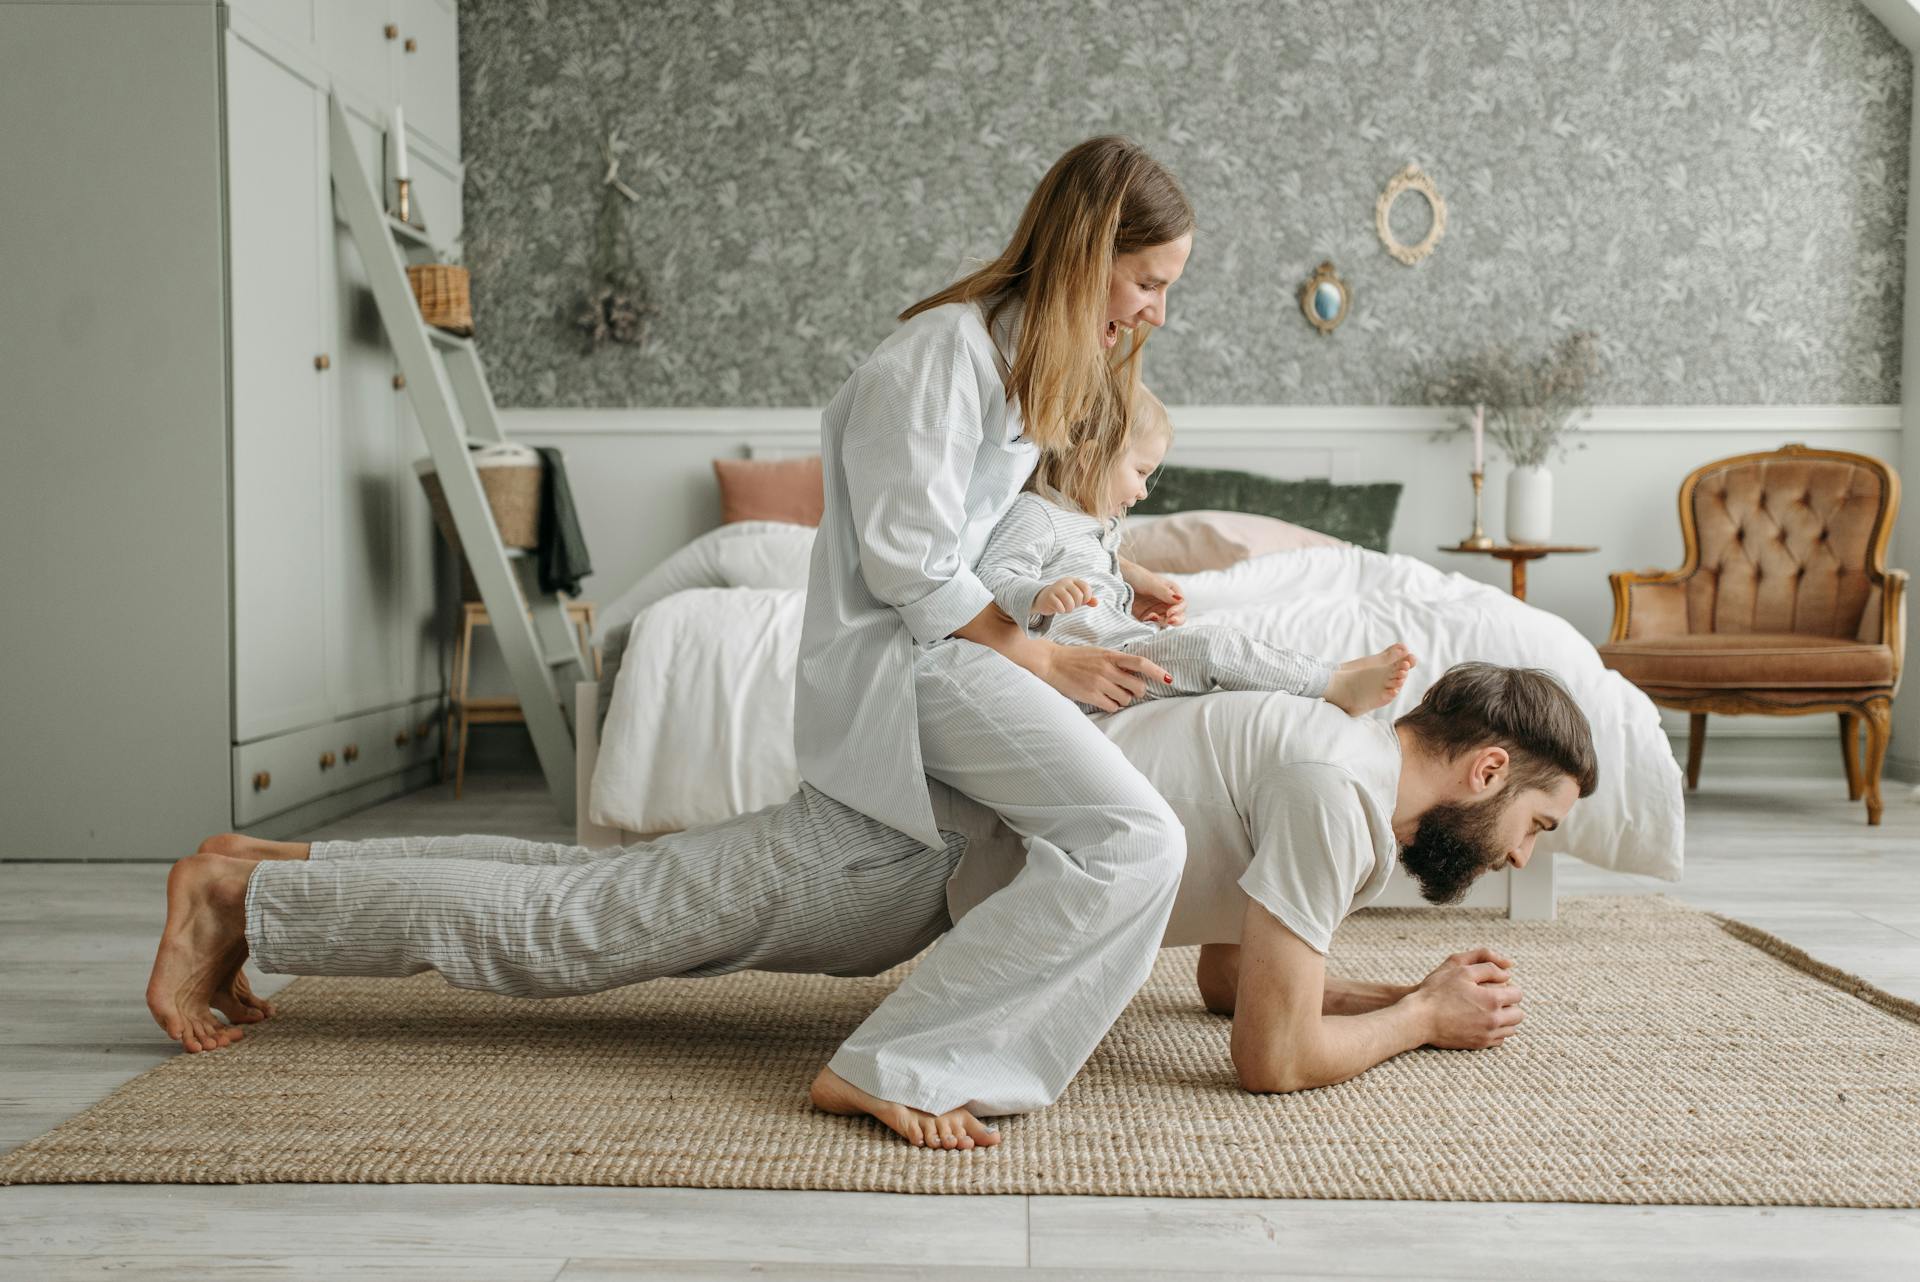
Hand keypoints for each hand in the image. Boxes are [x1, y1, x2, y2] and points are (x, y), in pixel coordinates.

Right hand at [1033, 576, 1096, 615]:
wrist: (1043, 598)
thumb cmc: (1063, 598)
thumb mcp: (1076, 597)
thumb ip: (1087, 599)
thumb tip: (1096, 602)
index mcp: (1073, 580)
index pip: (1086, 588)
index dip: (1087, 598)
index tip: (1082, 602)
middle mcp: (1065, 582)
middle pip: (1078, 596)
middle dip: (1077, 605)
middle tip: (1072, 606)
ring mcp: (1056, 588)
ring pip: (1069, 602)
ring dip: (1069, 609)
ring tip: (1066, 609)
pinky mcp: (1049, 596)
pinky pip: (1059, 606)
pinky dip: (1061, 610)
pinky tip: (1059, 609)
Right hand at [1038, 642, 1173, 711]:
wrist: (1051, 662)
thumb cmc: (1076, 658)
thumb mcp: (1099, 652)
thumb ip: (1116, 660)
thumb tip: (1136, 671)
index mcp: (1111, 655)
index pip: (1141, 663)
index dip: (1157, 672)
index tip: (1169, 679)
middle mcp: (1107, 669)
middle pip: (1138, 687)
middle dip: (1137, 691)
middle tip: (1128, 689)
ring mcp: (1099, 683)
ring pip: (1126, 699)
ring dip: (1122, 699)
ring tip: (1109, 692)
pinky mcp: (1091, 695)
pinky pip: (1112, 706)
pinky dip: (1111, 705)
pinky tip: (1102, 698)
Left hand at [1125, 565, 1184, 625]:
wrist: (1117, 578)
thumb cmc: (1137, 576)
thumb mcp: (1152, 583)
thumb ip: (1165, 593)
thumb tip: (1180, 600)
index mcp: (1172, 592)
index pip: (1182, 604)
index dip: (1179, 610)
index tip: (1170, 613)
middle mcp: (1166, 602)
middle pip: (1178, 616)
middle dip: (1176, 620)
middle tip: (1170, 621)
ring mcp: (1156, 611)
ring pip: (1166, 622)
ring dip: (1162, 623)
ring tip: (1153, 617)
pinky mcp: (1145, 618)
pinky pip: (1153, 625)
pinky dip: (1151, 625)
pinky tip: (1147, 619)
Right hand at [1412, 947, 1522, 1049]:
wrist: (1419, 1018)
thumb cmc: (1437, 991)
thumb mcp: (1460, 969)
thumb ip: (1488, 966)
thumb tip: (1507, 972)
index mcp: (1492, 999)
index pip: (1518, 994)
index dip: (1509, 987)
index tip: (1498, 986)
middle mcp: (1494, 1019)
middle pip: (1518, 1014)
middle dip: (1510, 1005)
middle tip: (1495, 999)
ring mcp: (1487, 1034)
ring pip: (1511, 1029)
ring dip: (1505, 1020)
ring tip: (1488, 1011)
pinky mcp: (1479, 1045)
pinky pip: (1499, 1041)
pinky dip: (1496, 1032)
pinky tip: (1483, 1023)